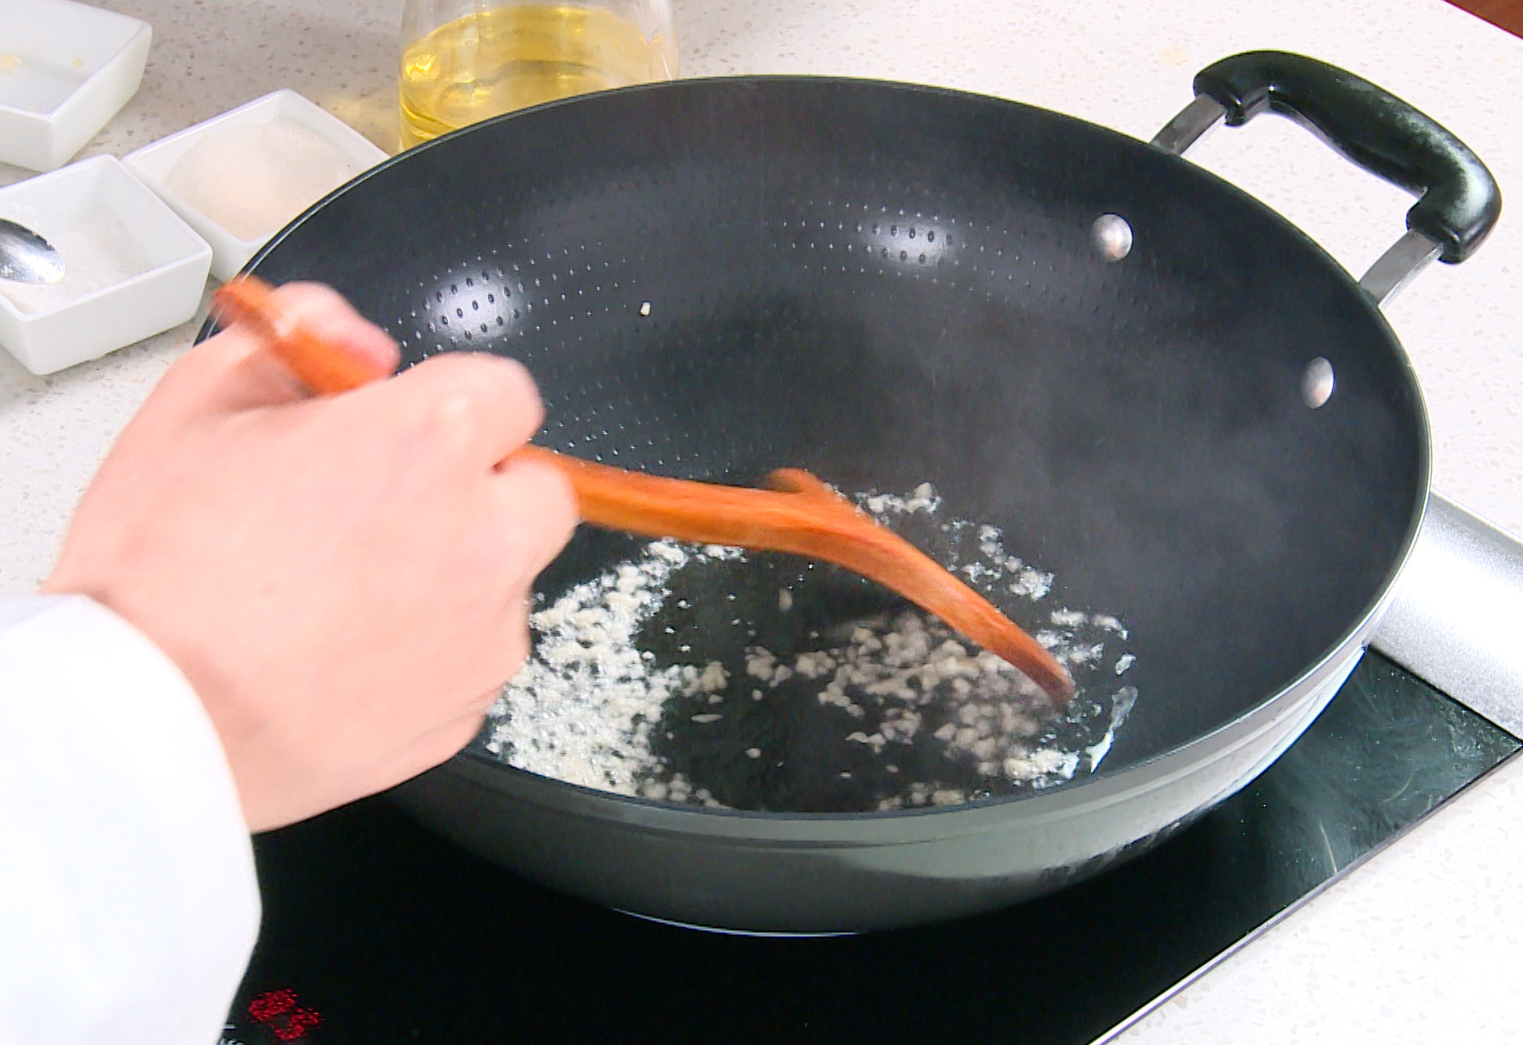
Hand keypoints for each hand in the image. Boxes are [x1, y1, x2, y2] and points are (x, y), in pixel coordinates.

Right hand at [42, 283, 576, 830]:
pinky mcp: (466, 709)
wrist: (144, 721)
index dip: (451, 404)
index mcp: (429, 442)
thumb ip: (297, 342)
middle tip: (390, 506)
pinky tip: (350, 650)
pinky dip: (434, 651)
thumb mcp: (198, 405)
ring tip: (351, 590)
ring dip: (459, 573)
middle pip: (535, 489)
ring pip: (509, 580)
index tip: (406, 428)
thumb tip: (348, 340)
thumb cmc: (160, 575)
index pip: (506, 391)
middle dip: (480, 488)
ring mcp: (483, 634)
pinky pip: (474, 658)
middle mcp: (481, 538)